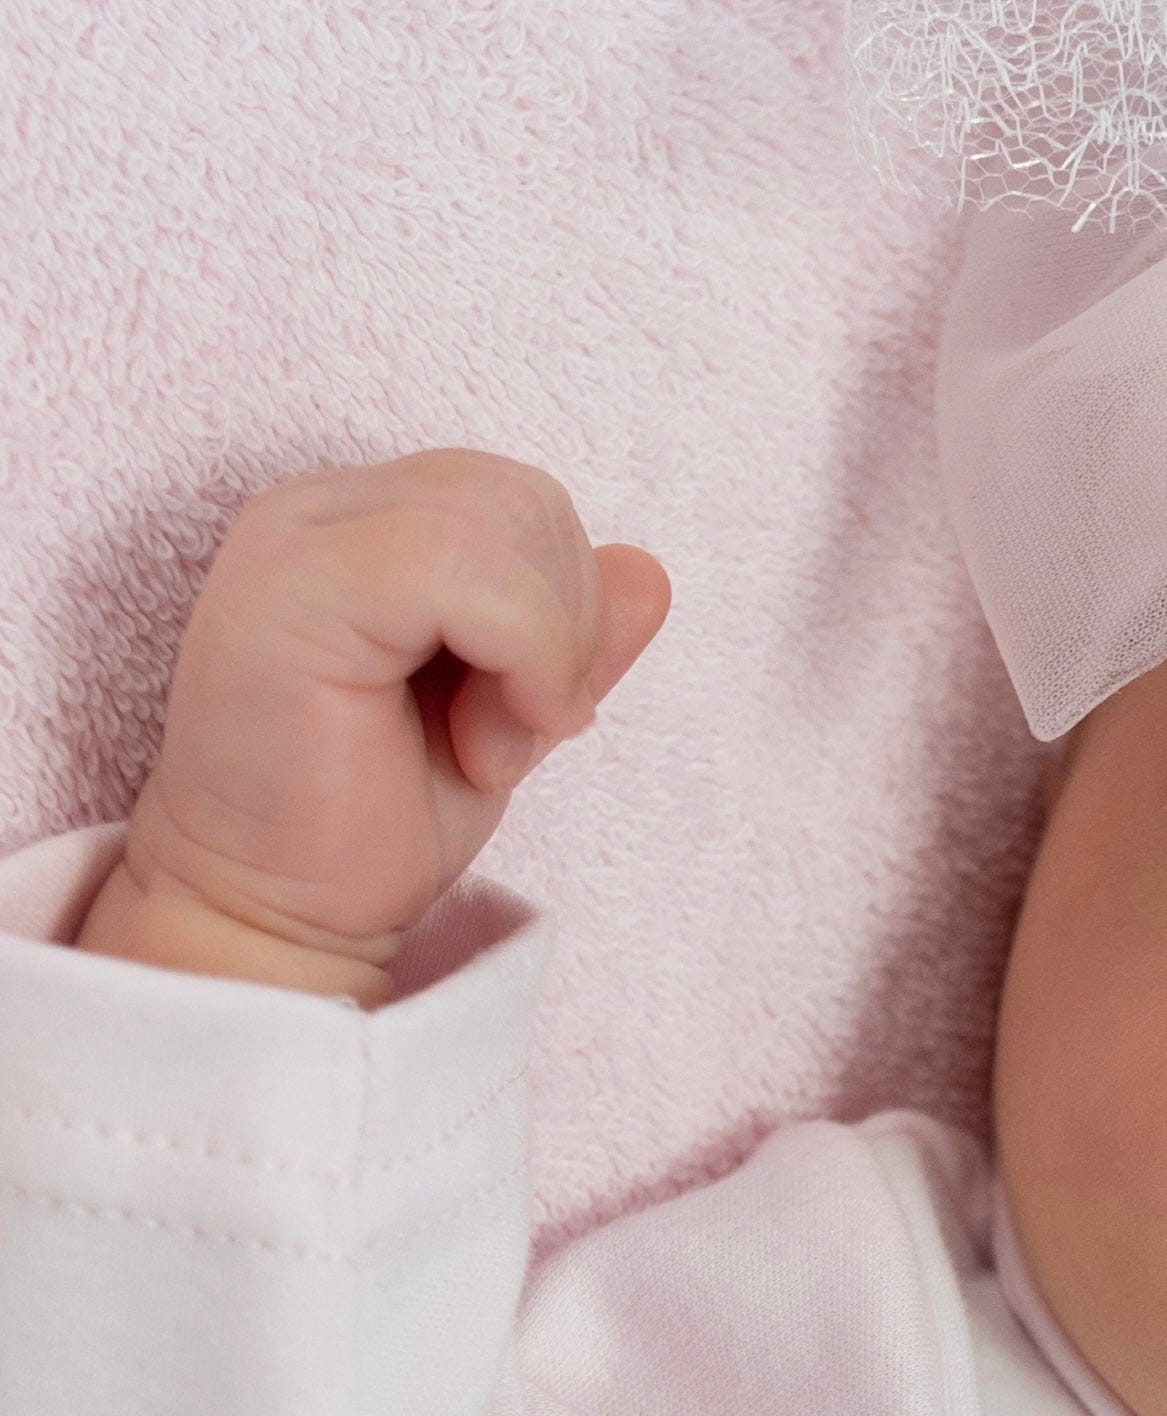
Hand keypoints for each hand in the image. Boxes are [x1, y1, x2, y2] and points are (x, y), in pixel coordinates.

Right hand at [76, 452, 672, 1004]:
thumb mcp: (508, 713)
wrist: (271, 919)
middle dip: (563, 626)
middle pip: (526, 496)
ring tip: (478, 748)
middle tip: (502, 741)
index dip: (566, 607)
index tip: (528, 716)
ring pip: (507, 518)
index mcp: (362, 523)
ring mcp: (297, 542)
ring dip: (540, 652)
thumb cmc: (367, 820)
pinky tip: (478, 749)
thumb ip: (570, 635)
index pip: (521, 499)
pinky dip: (522, 656)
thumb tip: (647, 571)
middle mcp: (320, 510)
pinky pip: (465, 567)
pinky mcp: (293, 590)